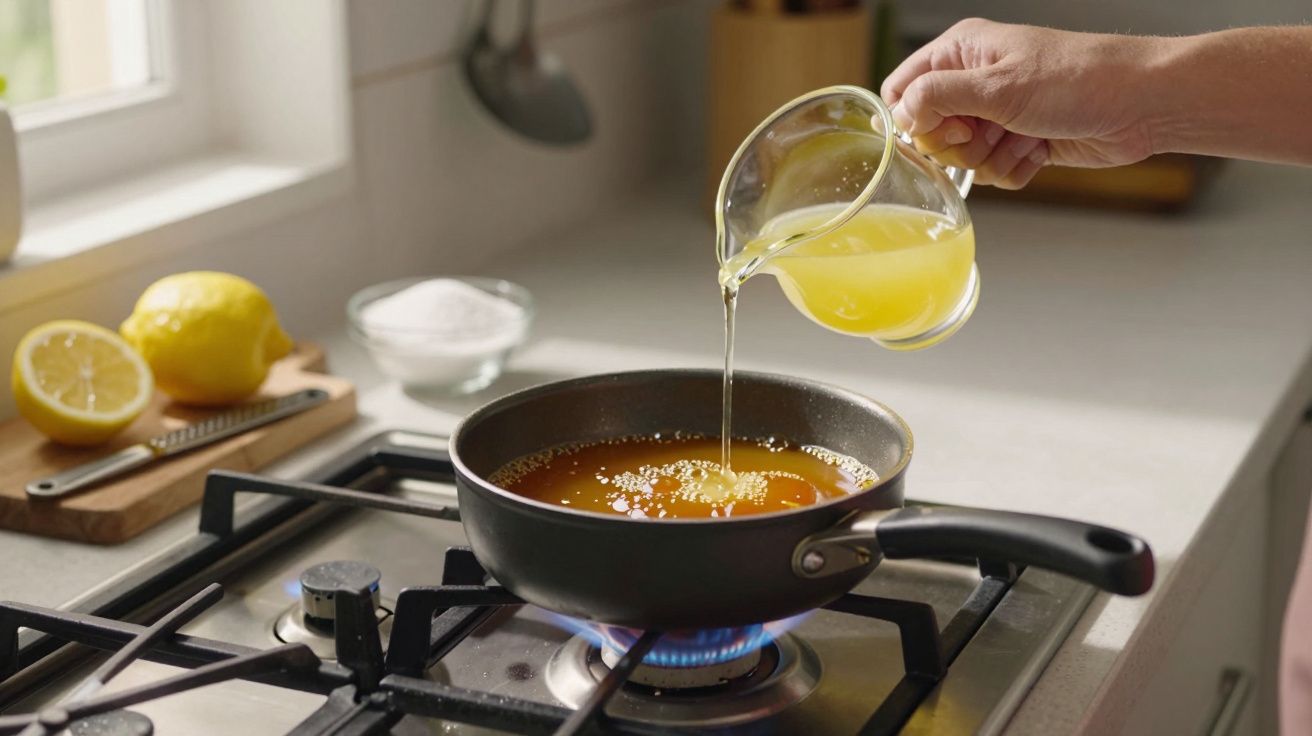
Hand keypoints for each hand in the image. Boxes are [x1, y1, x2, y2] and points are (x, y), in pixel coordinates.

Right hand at [881, 19, 1161, 188]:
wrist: (1141, 105)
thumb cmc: (1079, 79)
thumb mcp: (998, 85)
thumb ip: (937, 97)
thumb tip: (898, 114)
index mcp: (962, 51)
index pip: (902, 89)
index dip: (910, 118)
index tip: (936, 130)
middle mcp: (976, 81)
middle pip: (929, 131)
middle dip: (957, 144)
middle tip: (985, 133)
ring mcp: (998, 114)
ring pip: (962, 157)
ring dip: (989, 158)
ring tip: (1022, 137)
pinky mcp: (1019, 142)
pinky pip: (992, 171)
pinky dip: (1013, 168)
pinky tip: (1038, 150)